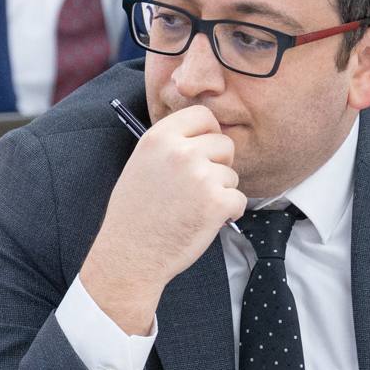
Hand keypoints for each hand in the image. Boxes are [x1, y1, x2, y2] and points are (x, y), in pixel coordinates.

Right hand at [79, 103, 246, 333]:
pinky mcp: (217, 202)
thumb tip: (202, 134)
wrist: (130, 254)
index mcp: (158, 138)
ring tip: (192, 208)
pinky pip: (239, 199)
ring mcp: (201, 176)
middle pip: (224, 143)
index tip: (203, 150)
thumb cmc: (134, 214)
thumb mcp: (141, 164)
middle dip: (218, 164)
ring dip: (220, 191)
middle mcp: (180, 152)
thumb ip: (169, 145)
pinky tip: (203, 221)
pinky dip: (227, 213)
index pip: (203, 115)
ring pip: (231, 174)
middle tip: (197, 187)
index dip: (208, 132)